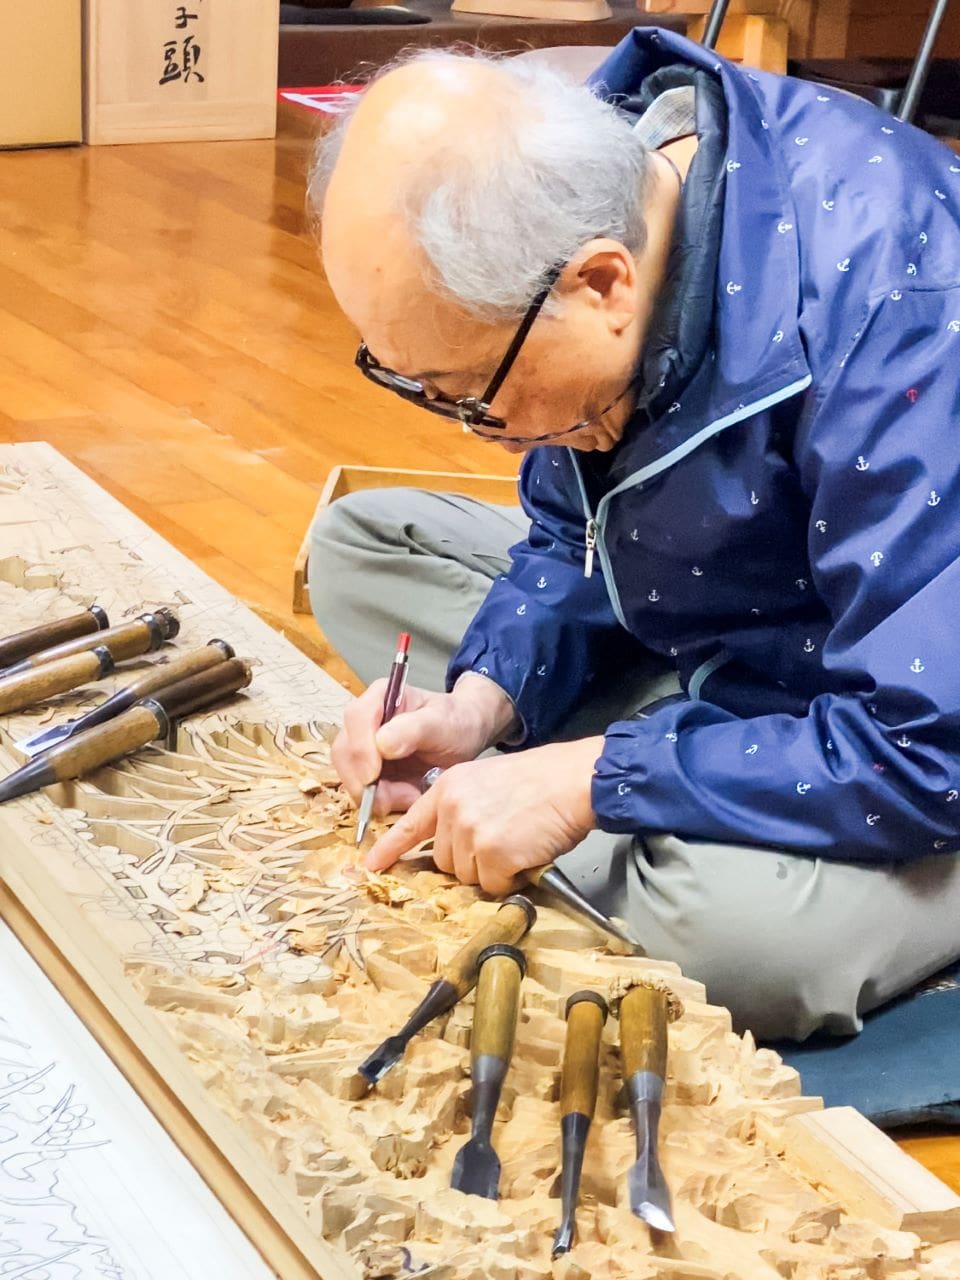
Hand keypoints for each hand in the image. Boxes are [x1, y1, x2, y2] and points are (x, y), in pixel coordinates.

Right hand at [331, 674, 516, 817]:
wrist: (464, 734)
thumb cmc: (455, 721)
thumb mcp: (442, 722)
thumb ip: (414, 729)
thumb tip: (381, 744)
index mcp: (381, 696)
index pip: (357, 719)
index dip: (360, 749)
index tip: (372, 776)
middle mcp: (365, 719)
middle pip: (345, 750)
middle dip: (362, 781)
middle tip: (387, 802)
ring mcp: (364, 745)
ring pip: (350, 774)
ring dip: (373, 794)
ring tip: (409, 796)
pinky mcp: (369, 768)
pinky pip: (363, 789)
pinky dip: (381, 800)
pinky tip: (407, 797)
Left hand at [364, 737, 602, 895]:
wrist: (573, 780)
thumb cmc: (540, 782)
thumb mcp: (486, 781)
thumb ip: (461, 808)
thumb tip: (454, 845)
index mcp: (448, 788)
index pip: (410, 824)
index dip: (390, 849)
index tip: (370, 865)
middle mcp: (452, 809)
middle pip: (445, 860)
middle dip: (471, 860)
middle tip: (503, 839)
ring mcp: (471, 831)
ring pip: (468, 876)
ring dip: (492, 870)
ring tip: (518, 842)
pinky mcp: (493, 853)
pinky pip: (493, 885)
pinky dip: (511, 878)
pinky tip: (526, 852)